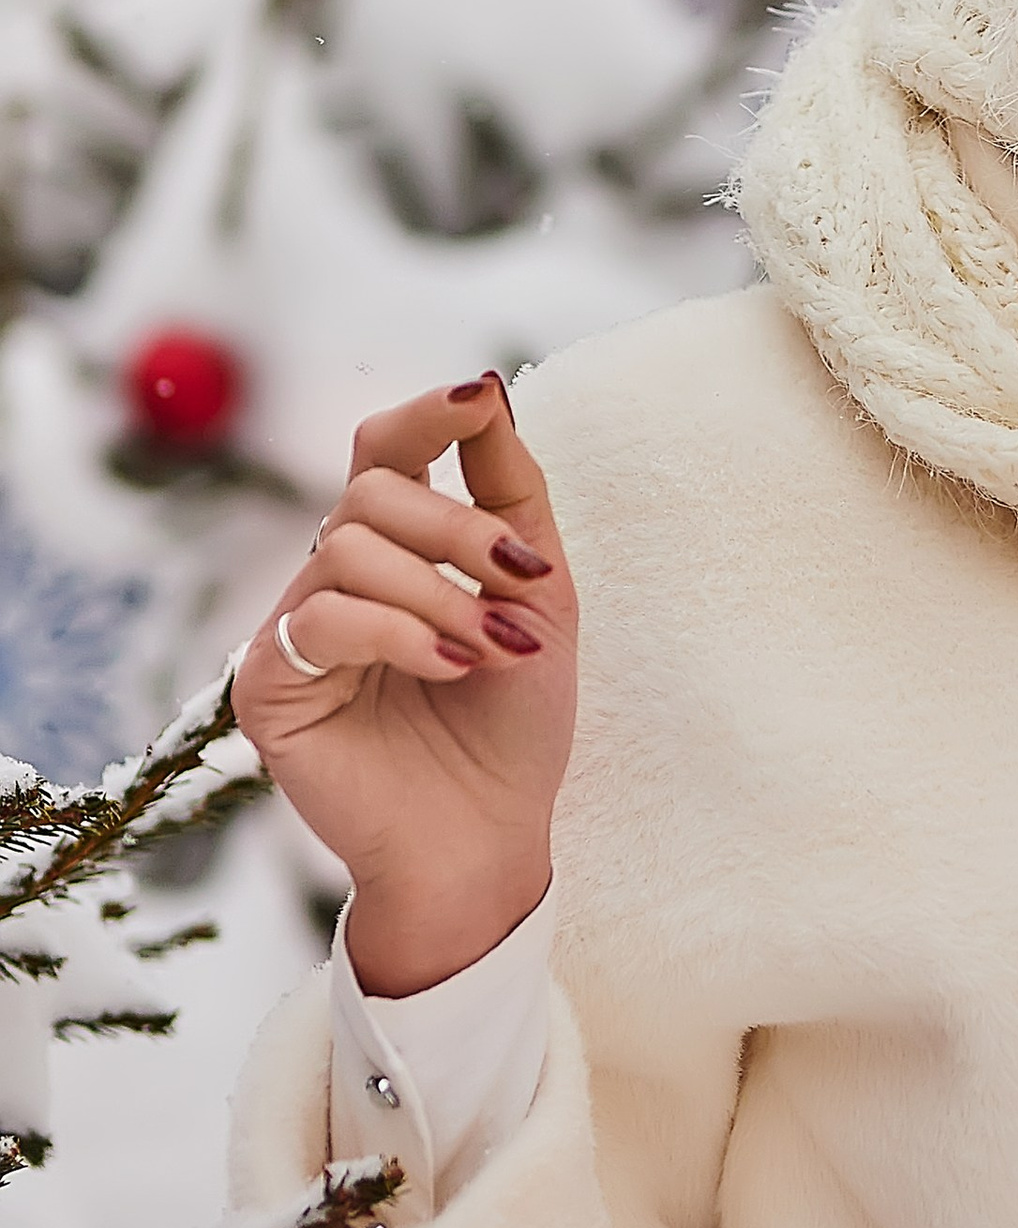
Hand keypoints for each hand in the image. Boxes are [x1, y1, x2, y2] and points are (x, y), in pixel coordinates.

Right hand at [233, 375, 575, 997]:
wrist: (490, 837)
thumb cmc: (514, 722)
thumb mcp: (538, 591)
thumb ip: (510, 492)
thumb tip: (489, 390)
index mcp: (394, 549)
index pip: (384, 449)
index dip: (425, 414)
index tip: (479, 396)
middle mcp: (333, 578)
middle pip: (373, 490)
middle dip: (460, 528)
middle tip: (523, 582)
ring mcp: (293, 629)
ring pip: (349, 547)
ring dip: (441, 592)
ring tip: (493, 651)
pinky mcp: (268, 685)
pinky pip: (323, 617)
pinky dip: (401, 633)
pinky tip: (452, 669)